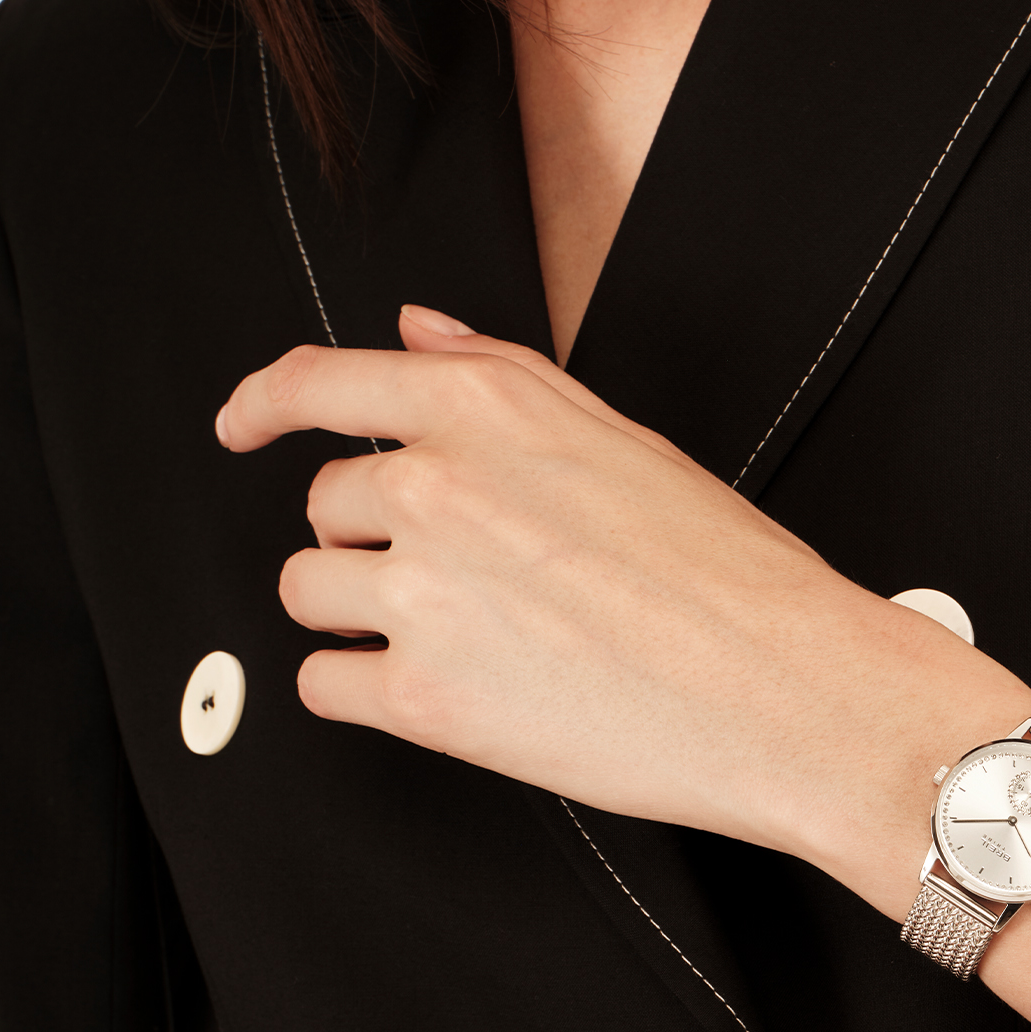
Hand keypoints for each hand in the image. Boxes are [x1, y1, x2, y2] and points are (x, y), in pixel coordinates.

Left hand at [217, 309, 1030, 916]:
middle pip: (324, 507)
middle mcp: (436, 488)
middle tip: (460, 577)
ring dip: (359, 614)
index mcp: (484, 410)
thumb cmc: (734, 577)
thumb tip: (415, 331)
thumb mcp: (623, 439)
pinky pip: (325, 684)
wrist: (787, 692)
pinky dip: (366, 690)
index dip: (263, 404)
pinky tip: (444, 689)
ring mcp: (422, 594)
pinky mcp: (423, 700)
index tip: (243, 423)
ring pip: (307, 593)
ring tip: (459, 636)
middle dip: (372, 540)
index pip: (320, 385)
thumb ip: (501, 376)